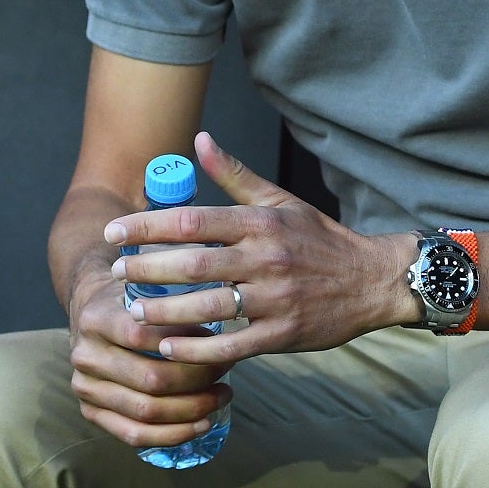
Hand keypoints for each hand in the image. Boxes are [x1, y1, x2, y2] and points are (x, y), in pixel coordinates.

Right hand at [66, 264, 230, 448]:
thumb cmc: (128, 299)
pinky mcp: (89, 412)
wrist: (88, 312)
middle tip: (226, 370)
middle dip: (198, 380)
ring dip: (191, 410)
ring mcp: (85, 388)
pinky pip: (134, 434)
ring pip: (145, 412)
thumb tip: (227, 306)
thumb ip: (172, 296)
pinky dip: (172, 434)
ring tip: (220, 397)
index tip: (219, 342)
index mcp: (96, 320)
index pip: (145, 338)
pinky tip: (201, 424)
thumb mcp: (143, 285)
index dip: (188, 344)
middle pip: (151, 379)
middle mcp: (85, 356)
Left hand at [105, 132, 421, 366]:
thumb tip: (200, 139)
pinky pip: (230, 344)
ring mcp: (274, 298)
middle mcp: (266, 258)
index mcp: (261, 222)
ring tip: (134, 311)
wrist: (372, 281)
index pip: (192, 220)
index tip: (116, 232)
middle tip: (116, 273)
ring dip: (164, 311)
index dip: (147, 226)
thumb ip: (235, 175)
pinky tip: (170, 347)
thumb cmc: (321, 240)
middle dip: (147, 269)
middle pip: (193, 263)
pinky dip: (197, 348)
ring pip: (207, 306)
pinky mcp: (281, 334)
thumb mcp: (281, 201)